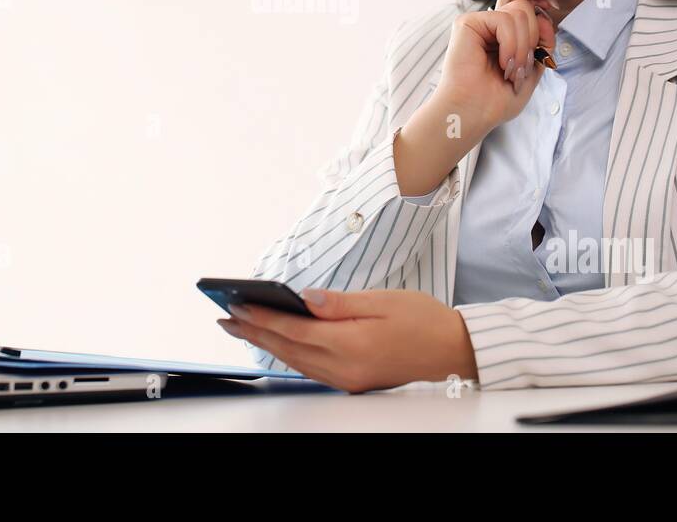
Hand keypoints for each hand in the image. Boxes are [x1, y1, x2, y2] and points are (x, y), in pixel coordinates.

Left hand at [216, 288, 478, 392]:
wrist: (451, 350)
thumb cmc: (422, 320)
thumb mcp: (382, 300)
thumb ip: (339, 302)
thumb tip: (304, 298)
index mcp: (351, 344)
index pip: (294, 329)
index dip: (262, 318)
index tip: (237, 306)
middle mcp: (344, 367)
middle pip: (287, 349)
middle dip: (254, 333)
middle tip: (225, 318)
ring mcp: (347, 378)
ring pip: (295, 362)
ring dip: (266, 345)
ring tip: (242, 329)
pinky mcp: (351, 380)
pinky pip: (310, 368)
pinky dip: (288, 354)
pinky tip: (277, 343)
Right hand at [436, 0, 558, 134]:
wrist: (472, 113)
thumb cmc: (495, 100)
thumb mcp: (531, 70)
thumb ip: (542, 43)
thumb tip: (545, 17)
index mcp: (503, 35)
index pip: (531, 14)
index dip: (542, 27)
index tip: (541, 50)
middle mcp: (490, 26)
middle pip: (526, 7)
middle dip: (533, 39)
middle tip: (521, 67)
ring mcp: (478, 23)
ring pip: (518, 13)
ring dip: (521, 47)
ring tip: (511, 70)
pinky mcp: (467, 23)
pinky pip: (503, 19)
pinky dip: (510, 44)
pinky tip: (502, 63)